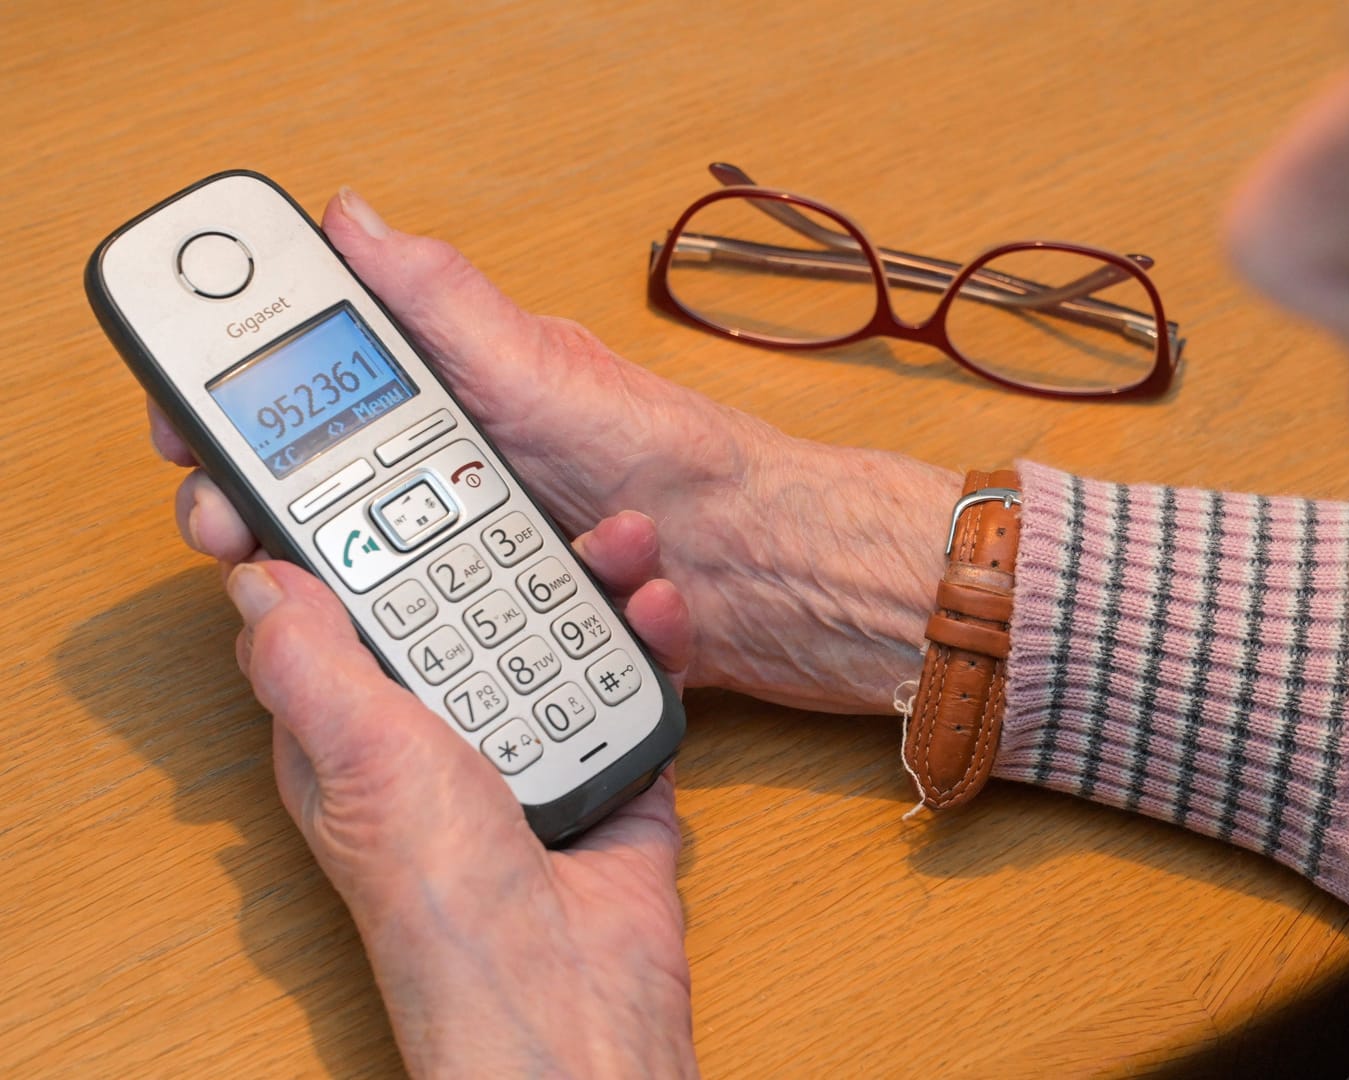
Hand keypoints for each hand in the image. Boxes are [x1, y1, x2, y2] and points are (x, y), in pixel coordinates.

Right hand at [157, 186, 957, 712]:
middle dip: (294, 524)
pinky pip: (471, 645)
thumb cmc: (675, 464)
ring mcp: (496, 560)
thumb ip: (442, 306)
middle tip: (259, 543)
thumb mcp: (540, 372)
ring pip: (389, 585)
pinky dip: (476, 644)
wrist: (771, 576)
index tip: (198, 451)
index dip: (249, 426)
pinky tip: (505, 630)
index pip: (324, 406)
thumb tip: (352, 219)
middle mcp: (470, 483)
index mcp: (460, 410)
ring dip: (395, 596)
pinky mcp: (529, 627)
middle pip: (336, 506)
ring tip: (414, 598)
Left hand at [226, 512, 696, 1076]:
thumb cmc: (445, 899)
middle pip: (473, 602)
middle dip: (512, 544)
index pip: (357, 609)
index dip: (380, 539)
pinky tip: (658, 611)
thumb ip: (308, 660)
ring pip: (557, 628)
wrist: (567, 985)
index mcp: (356, 728)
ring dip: (592, 580)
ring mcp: (527, 746)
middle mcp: (439, 733)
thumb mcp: (357, 755)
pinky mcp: (605, 762)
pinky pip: (628, 678)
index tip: (414, 468)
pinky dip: (649, 641)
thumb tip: (256, 576)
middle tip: (542, 494)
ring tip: (624, 542)